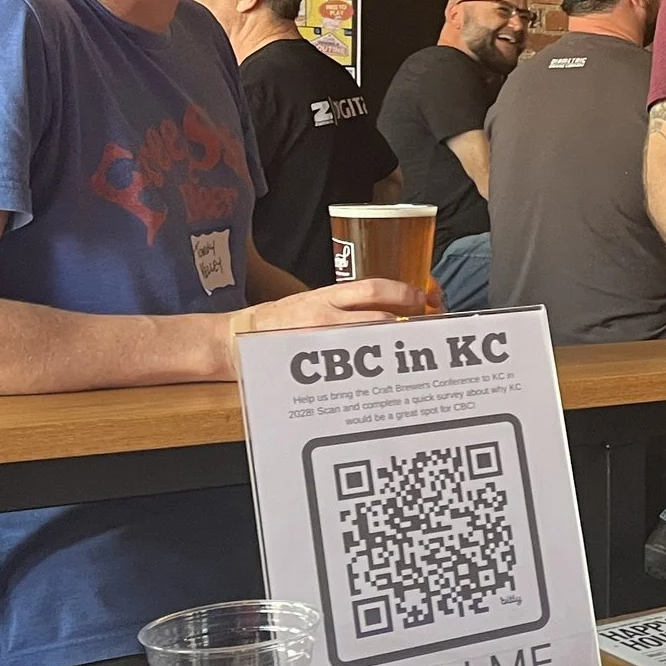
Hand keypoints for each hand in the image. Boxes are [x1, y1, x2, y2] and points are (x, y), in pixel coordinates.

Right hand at [222, 279, 422, 363]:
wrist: (233, 338)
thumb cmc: (276, 322)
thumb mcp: (312, 302)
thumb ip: (346, 306)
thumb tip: (390, 309)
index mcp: (327, 296)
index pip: (374, 288)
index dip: (404, 292)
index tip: (426, 297)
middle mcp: (325, 315)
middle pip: (380, 317)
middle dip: (410, 323)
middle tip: (431, 329)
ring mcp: (319, 341)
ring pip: (369, 342)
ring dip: (395, 346)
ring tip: (415, 353)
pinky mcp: (310, 363)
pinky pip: (348, 369)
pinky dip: (370, 371)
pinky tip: (385, 377)